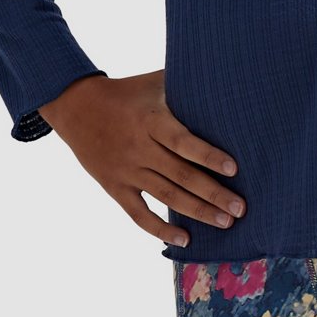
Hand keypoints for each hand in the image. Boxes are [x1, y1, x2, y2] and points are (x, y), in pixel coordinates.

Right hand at [39, 69, 244, 250]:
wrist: (76, 107)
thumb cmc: (126, 92)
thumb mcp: (154, 82)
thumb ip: (185, 83)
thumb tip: (222, 77)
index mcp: (151, 121)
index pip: (183, 142)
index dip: (208, 156)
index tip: (234, 169)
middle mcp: (139, 148)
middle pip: (181, 175)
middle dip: (213, 194)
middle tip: (240, 209)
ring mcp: (126, 171)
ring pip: (166, 197)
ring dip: (197, 212)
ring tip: (225, 223)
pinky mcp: (115, 187)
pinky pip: (138, 214)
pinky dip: (160, 229)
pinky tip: (185, 239)